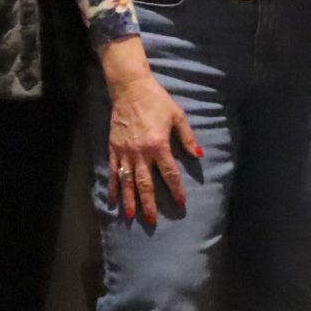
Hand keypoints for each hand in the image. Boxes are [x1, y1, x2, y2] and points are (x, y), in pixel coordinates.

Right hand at [105, 61, 199, 226]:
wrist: (130, 89)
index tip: (181, 203)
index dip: (176, 189)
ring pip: (127, 181)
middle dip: (149, 203)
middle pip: (146, 183)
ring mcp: (125, 152)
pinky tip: (112, 199)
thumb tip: (198, 155)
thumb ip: (187, 137)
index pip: (169, 173)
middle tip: (152, 221)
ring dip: (129, 199)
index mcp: (159, 145)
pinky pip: (113, 171)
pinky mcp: (113, 148)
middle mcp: (141, 152)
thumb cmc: (157, 101)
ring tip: (130, 215)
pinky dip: (113, 186)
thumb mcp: (178, 116)